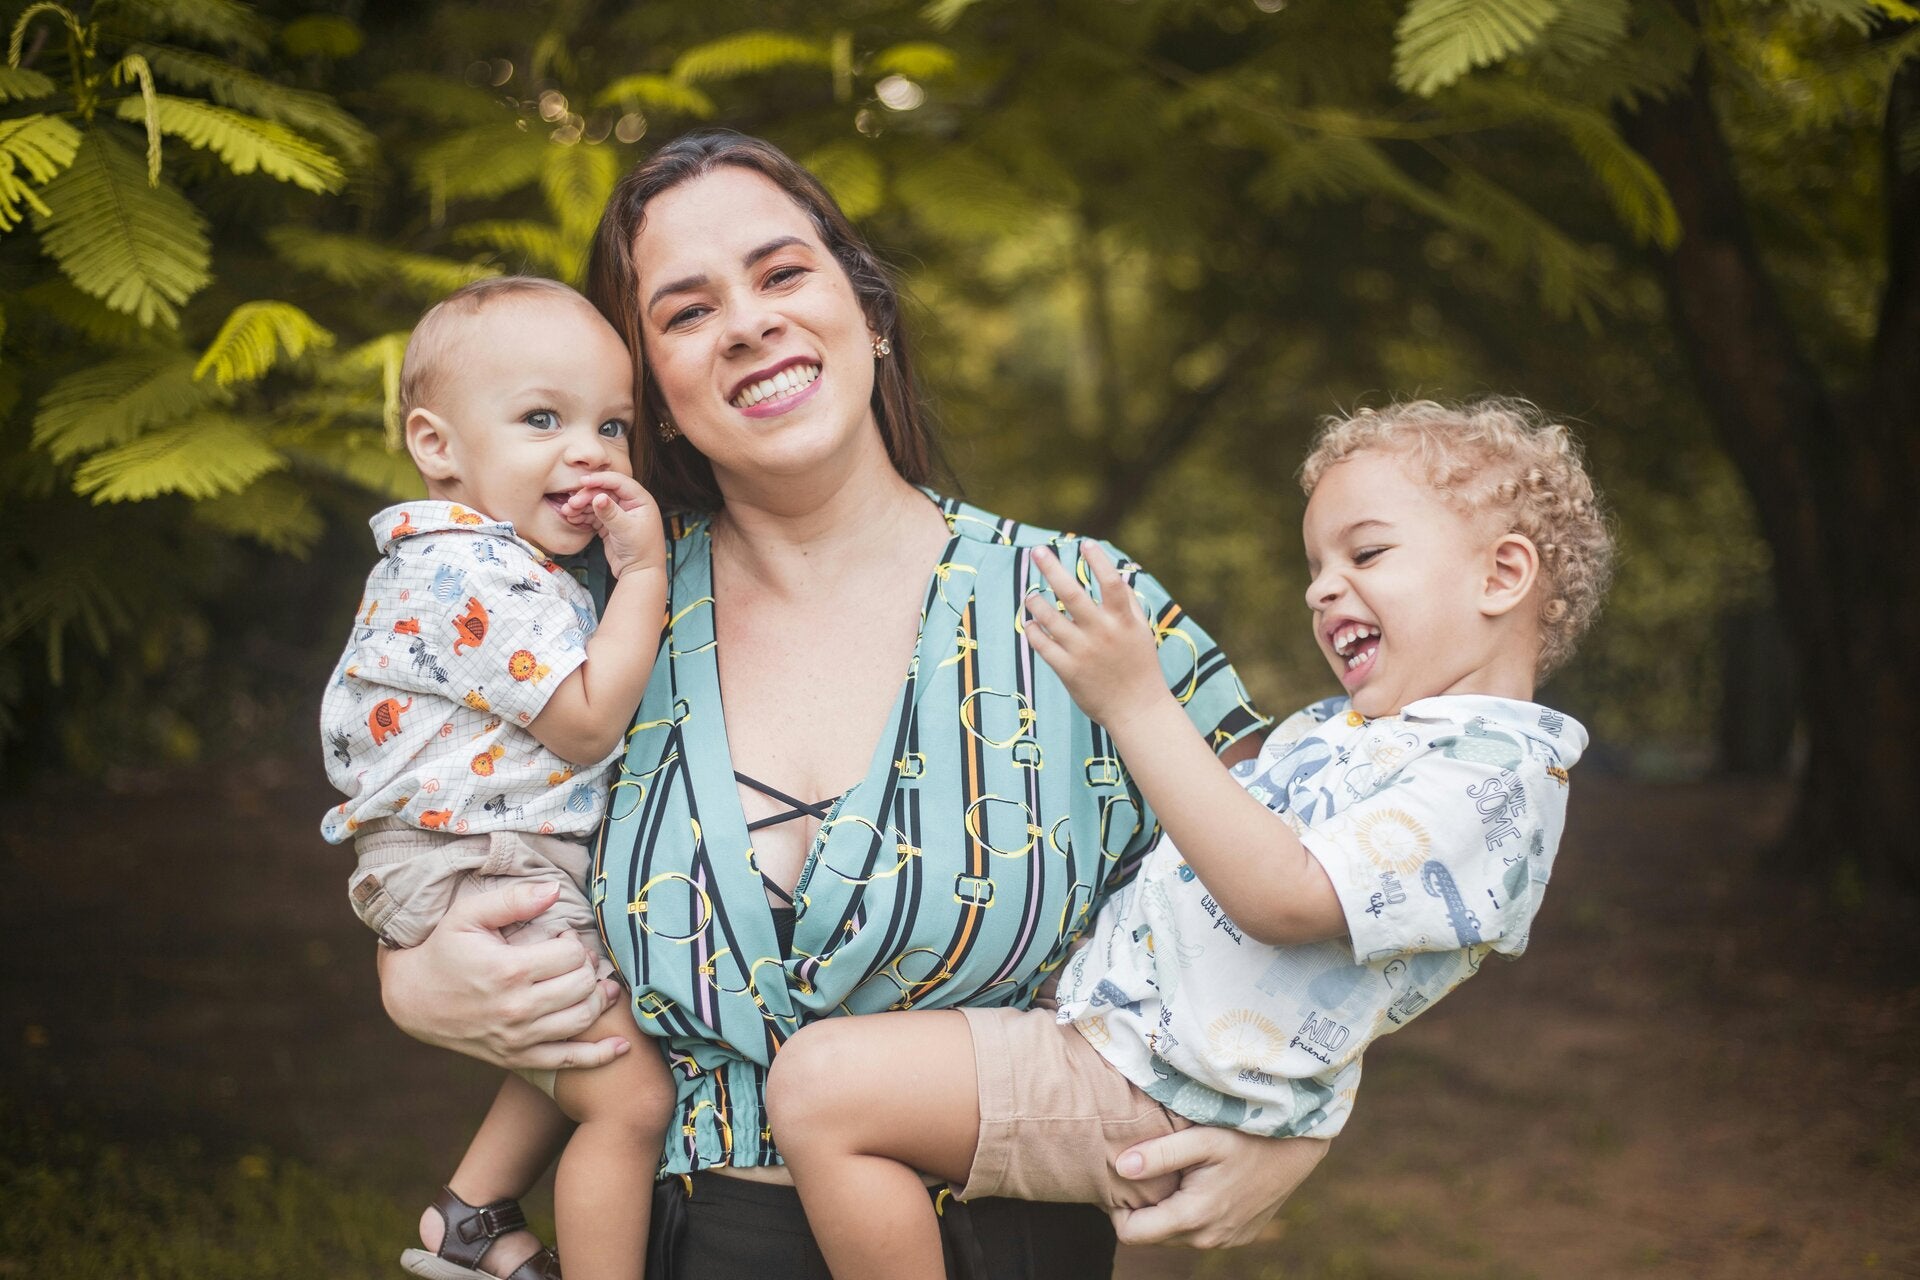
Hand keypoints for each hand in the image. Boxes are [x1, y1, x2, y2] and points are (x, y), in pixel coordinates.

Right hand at [377, 880, 629, 1070]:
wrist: (412, 1000)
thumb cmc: (443, 950)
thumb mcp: (468, 915)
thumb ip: (514, 899)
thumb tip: (555, 890)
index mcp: (509, 970)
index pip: (571, 955)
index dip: (573, 942)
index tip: (561, 938)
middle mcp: (517, 1008)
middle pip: (582, 986)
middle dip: (588, 969)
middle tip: (577, 960)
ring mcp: (518, 1038)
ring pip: (582, 1019)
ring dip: (599, 1000)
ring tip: (598, 985)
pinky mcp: (517, 1058)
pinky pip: (568, 1060)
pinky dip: (600, 1055)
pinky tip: (622, 1044)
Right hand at [564, 472, 665, 580]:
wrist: (639, 573)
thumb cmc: (641, 551)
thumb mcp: (625, 529)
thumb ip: (610, 513)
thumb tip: (598, 497)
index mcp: (640, 500)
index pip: (619, 482)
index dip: (600, 480)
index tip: (582, 481)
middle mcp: (630, 504)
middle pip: (604, 492)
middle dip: (586, 496)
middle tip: (571, 504)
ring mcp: (619, 514)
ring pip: (596, 503)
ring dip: (581, 506)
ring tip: (567, 512)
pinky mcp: (609, 525)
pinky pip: (593, 515)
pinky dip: (582, 516)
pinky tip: (572, 518)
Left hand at [1023, 541, 1167, 728]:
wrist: (1138, 710)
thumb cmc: (1140, 666)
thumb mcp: (1141, 631)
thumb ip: (1127, 603)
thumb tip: (1115, 575)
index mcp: (1123, 621)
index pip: (1110, 581)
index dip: (1097, 560)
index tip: (1084, 543)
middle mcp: (1102, 633)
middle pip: (1071, 593)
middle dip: (1052, 567)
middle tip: (1037, 550)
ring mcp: (1083, 652)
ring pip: (1049, 618)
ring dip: (1036, 602)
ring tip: (1031, 594)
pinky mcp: (1068, 671)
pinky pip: (1042, 645)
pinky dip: (1033, 630)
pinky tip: (1031, 623)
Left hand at [1110, 1126, 1329, 1248]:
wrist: (1296, 1147)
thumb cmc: (1246, 1135)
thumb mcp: (1201, 1138)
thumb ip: (1160, 1154)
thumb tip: (1121, 1167)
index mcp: (1194, 1216)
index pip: (1132, 1234)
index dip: (1118, 1210)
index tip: (1120, 1182)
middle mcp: (1209, 1238)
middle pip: (1153, 1236)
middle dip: (1142, 1209)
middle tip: (1144, 1172)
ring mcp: (1226, 1241)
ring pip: (1176, 1235)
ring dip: (1167, 1211)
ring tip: (1172, 1175)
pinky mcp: (1238, 1237)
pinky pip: (1200, 1233)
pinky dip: (1191, 1214)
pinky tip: (1197, 1184)